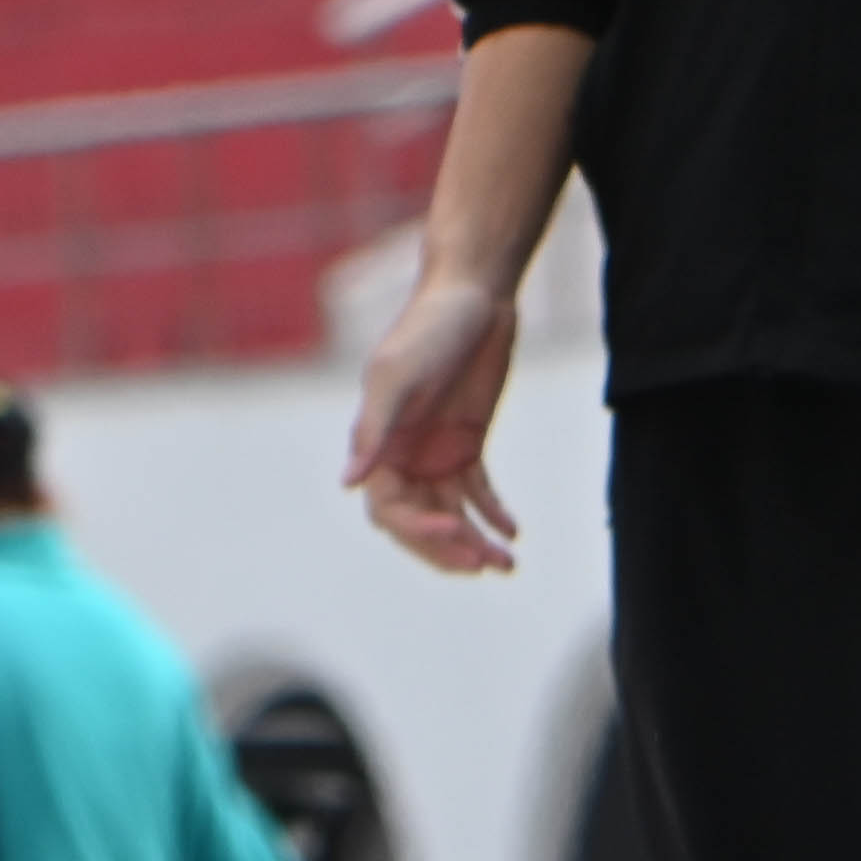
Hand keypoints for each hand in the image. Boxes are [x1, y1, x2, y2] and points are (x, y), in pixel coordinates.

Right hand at [345, 264, 523, 579]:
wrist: (474, 295)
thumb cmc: (429, 329)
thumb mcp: (399, 377)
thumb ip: (373, 431)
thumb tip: (348, 483)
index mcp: (380, 441)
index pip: (388, 507)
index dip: (418, 528)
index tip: (457, 528)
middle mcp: (403, 451)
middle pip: (418, 518)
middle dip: (448, 546)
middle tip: (484, 565)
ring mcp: (435, 448)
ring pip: (450, 510)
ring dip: (474, 539)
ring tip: (507, 563)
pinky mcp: (466, 440)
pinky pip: (477, 489)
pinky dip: (492, 513)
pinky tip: (512, 531)